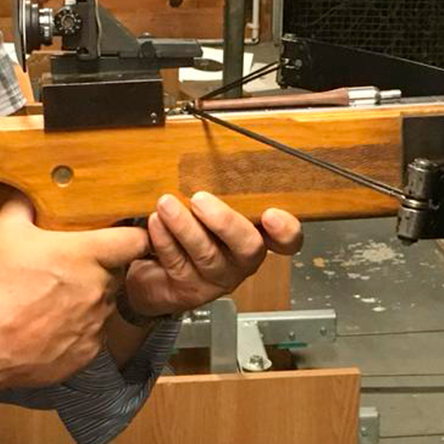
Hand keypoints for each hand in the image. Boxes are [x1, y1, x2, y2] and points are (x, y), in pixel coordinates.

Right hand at [0, 197, 149, 388]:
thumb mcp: (4, 233)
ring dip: (88, 300)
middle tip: (69, 269)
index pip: (136, 241)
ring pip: (104, 304)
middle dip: (100, 269)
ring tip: (53, 301)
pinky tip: (49, 326)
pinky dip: (77, 329)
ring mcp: (97, 323)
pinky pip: (93, 334)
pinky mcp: (89, 352)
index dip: (134, 237)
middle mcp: (100, 289)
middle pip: (117, 273)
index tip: (124, 237)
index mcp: (87, 255)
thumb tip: (27, 194)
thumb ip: (22, 206)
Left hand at [122, 193, 303, 317]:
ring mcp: (218, 277)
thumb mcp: (212, 204)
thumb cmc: (193, 225)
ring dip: (185, 227)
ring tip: (166, 205)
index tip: (271, 214)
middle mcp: (243, 260)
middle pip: (248, 247)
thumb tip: (214, 154)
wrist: (158, 267)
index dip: (286, 230)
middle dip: (224, 222)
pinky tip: (155, 223)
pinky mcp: (191, 289)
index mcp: (259, 236)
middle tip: (199, 199)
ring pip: (208, 255)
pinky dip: (165, 241)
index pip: (288, 240)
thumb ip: (224, 188)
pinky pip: (178, 264)